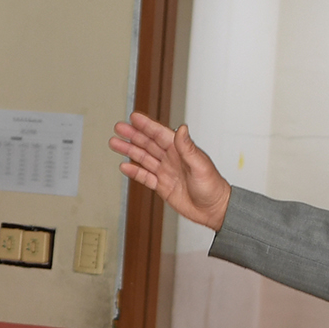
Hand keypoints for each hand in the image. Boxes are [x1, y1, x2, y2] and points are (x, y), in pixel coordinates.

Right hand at [110, 112, 233, 231]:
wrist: (213, 209)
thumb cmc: (213, 186)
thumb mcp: (201, 165)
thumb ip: (188, 148)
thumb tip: (182, 129)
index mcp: (181, 150)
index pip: (160, 134)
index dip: (146, 125)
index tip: (134, 117)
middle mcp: (171, 159)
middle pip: (148, 144)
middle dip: (133, 135)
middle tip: (119, 128)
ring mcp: (166, 172)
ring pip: (143, 158)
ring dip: (129, 150)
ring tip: (115, 143)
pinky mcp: (162, 186)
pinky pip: (145, 177)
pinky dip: (134, 171)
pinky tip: (124, 166)